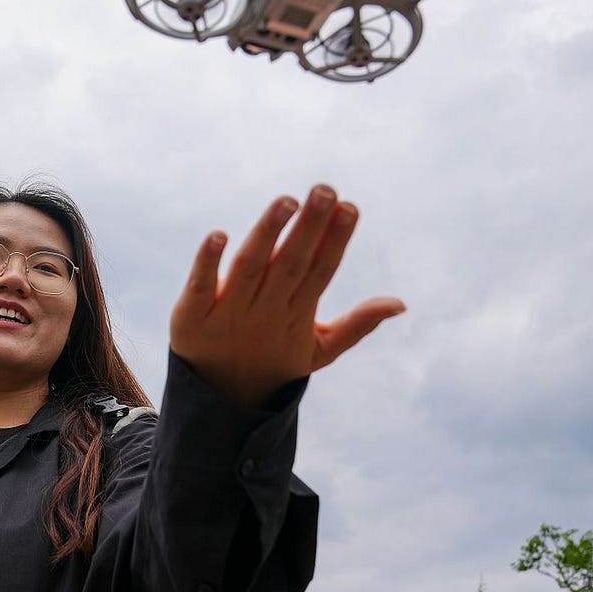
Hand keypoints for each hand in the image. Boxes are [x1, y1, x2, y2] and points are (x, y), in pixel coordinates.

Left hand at [170, 184, 404, 409]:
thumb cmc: (273, 364)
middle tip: (324, 190)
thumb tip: (401, 303)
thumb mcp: (319, 349)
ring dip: (268, 233)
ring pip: (251, 268)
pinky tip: (218, 234)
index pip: (320, 272)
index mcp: (297, 315)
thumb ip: (358, 324)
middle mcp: (264, 311)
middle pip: (290, 264)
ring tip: (287, 201)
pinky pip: (202, 286)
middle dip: (309, 227)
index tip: (349, 206)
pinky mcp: (191, 316)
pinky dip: (208, 263)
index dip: (335, 240)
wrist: (218, 401)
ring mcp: (228, 313)